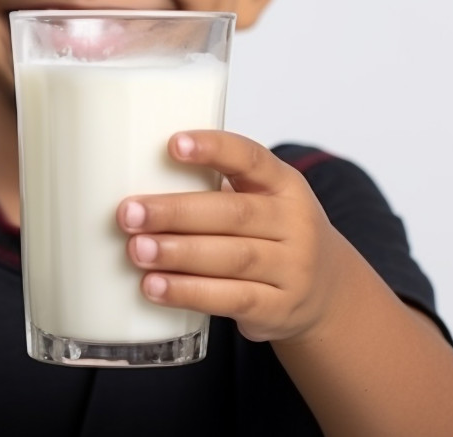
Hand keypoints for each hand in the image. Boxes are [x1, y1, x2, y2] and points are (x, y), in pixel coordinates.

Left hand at [117, 130, 346, 342]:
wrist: (326, 292)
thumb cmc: (270, 234)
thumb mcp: (259, 200)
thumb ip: (211, 189)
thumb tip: (126, 178)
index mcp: (283, 184)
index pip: (250, 157)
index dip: (213, 148)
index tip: (172, 144)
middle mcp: (294, 223)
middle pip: (233, 213)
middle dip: (175, 213)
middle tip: (129, 212)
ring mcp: (292, 268)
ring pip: (232, 258)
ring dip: (178, 254)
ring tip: (136, 250)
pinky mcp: (279, 308)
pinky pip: (232, 299)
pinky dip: (190, 293)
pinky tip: (155, 288)